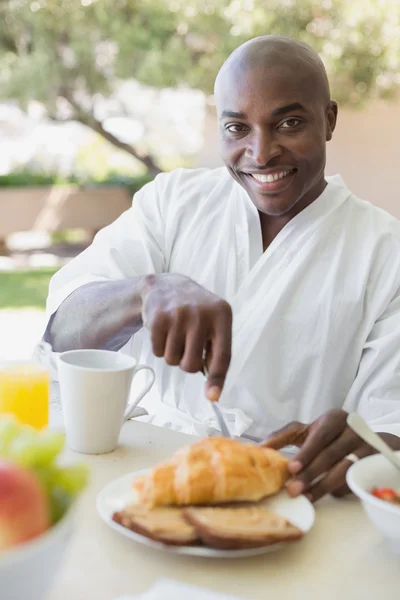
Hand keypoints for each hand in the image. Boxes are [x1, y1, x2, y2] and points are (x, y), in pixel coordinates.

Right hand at [140, 274, 231, 400]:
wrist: (166, 286)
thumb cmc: (195, 313)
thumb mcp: (214, 324)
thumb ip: (217, 354)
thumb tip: (213, 393)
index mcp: (222, 314)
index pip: (222, 355)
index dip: (217, 379)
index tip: (213, 397)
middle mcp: (201, 313)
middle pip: (192, 364)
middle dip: (187, 363)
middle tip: (186, 346)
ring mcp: (178, 315)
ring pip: (173, 360)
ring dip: (172, 354)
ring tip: (175, 334)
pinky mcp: (157, 318)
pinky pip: (157, 352)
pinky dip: (159, 347)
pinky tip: (164, 330)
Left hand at [263, 409, 399, 501]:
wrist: (364, 440)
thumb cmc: (328, 435)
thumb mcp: (308, 431)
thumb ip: (284, 436)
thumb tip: (260, 447)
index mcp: (334, 419)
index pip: (319, 436)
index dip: (306, 452)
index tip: (291, 468)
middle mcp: (352, 430)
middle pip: (330, 454)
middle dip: (310, 473)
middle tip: (292, 489)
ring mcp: (366, 447)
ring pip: (344, 469)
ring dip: (323, 486)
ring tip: (305, 497)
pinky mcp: (373, 464)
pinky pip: (354, 479)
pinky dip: (338, 489)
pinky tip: (322, 496)